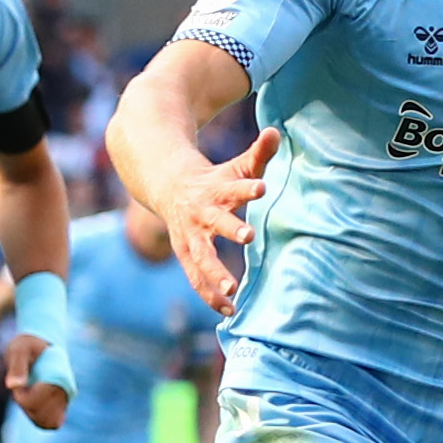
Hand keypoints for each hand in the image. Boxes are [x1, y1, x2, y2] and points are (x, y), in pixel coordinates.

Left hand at [1, 330, 69, 430]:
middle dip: (27, 405)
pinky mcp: (61, 407)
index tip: (17, 387)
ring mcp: (65, 400)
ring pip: (48, 422)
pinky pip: (52, 423)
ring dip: (32, 413)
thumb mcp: (19, 350)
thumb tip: (12, 386)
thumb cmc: (27, 346)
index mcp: (59, 375)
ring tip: (27, 396)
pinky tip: (31, 405)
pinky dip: (39, 420)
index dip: (24, 398)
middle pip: (44, 413)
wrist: (38, 347)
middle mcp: (66, 390)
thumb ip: (17, 367)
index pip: (41, 399)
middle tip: (21, 390)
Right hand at [164, 125, 278, 314]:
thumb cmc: (213, 180)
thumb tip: (275, 132)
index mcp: (215, 190)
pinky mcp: (186, 253)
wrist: (167, 186)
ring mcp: (190, 236)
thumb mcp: (235, 166)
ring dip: (215, 273)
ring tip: (232, 288)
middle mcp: (201, 214)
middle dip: (231, 228)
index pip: (234, 187)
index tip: (262, 187)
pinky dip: (210, 295)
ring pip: (201, 257)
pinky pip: (196, 277)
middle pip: (216, 222)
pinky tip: (228, 311)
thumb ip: (258, 153)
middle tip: (248, 235)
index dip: (247, 187)